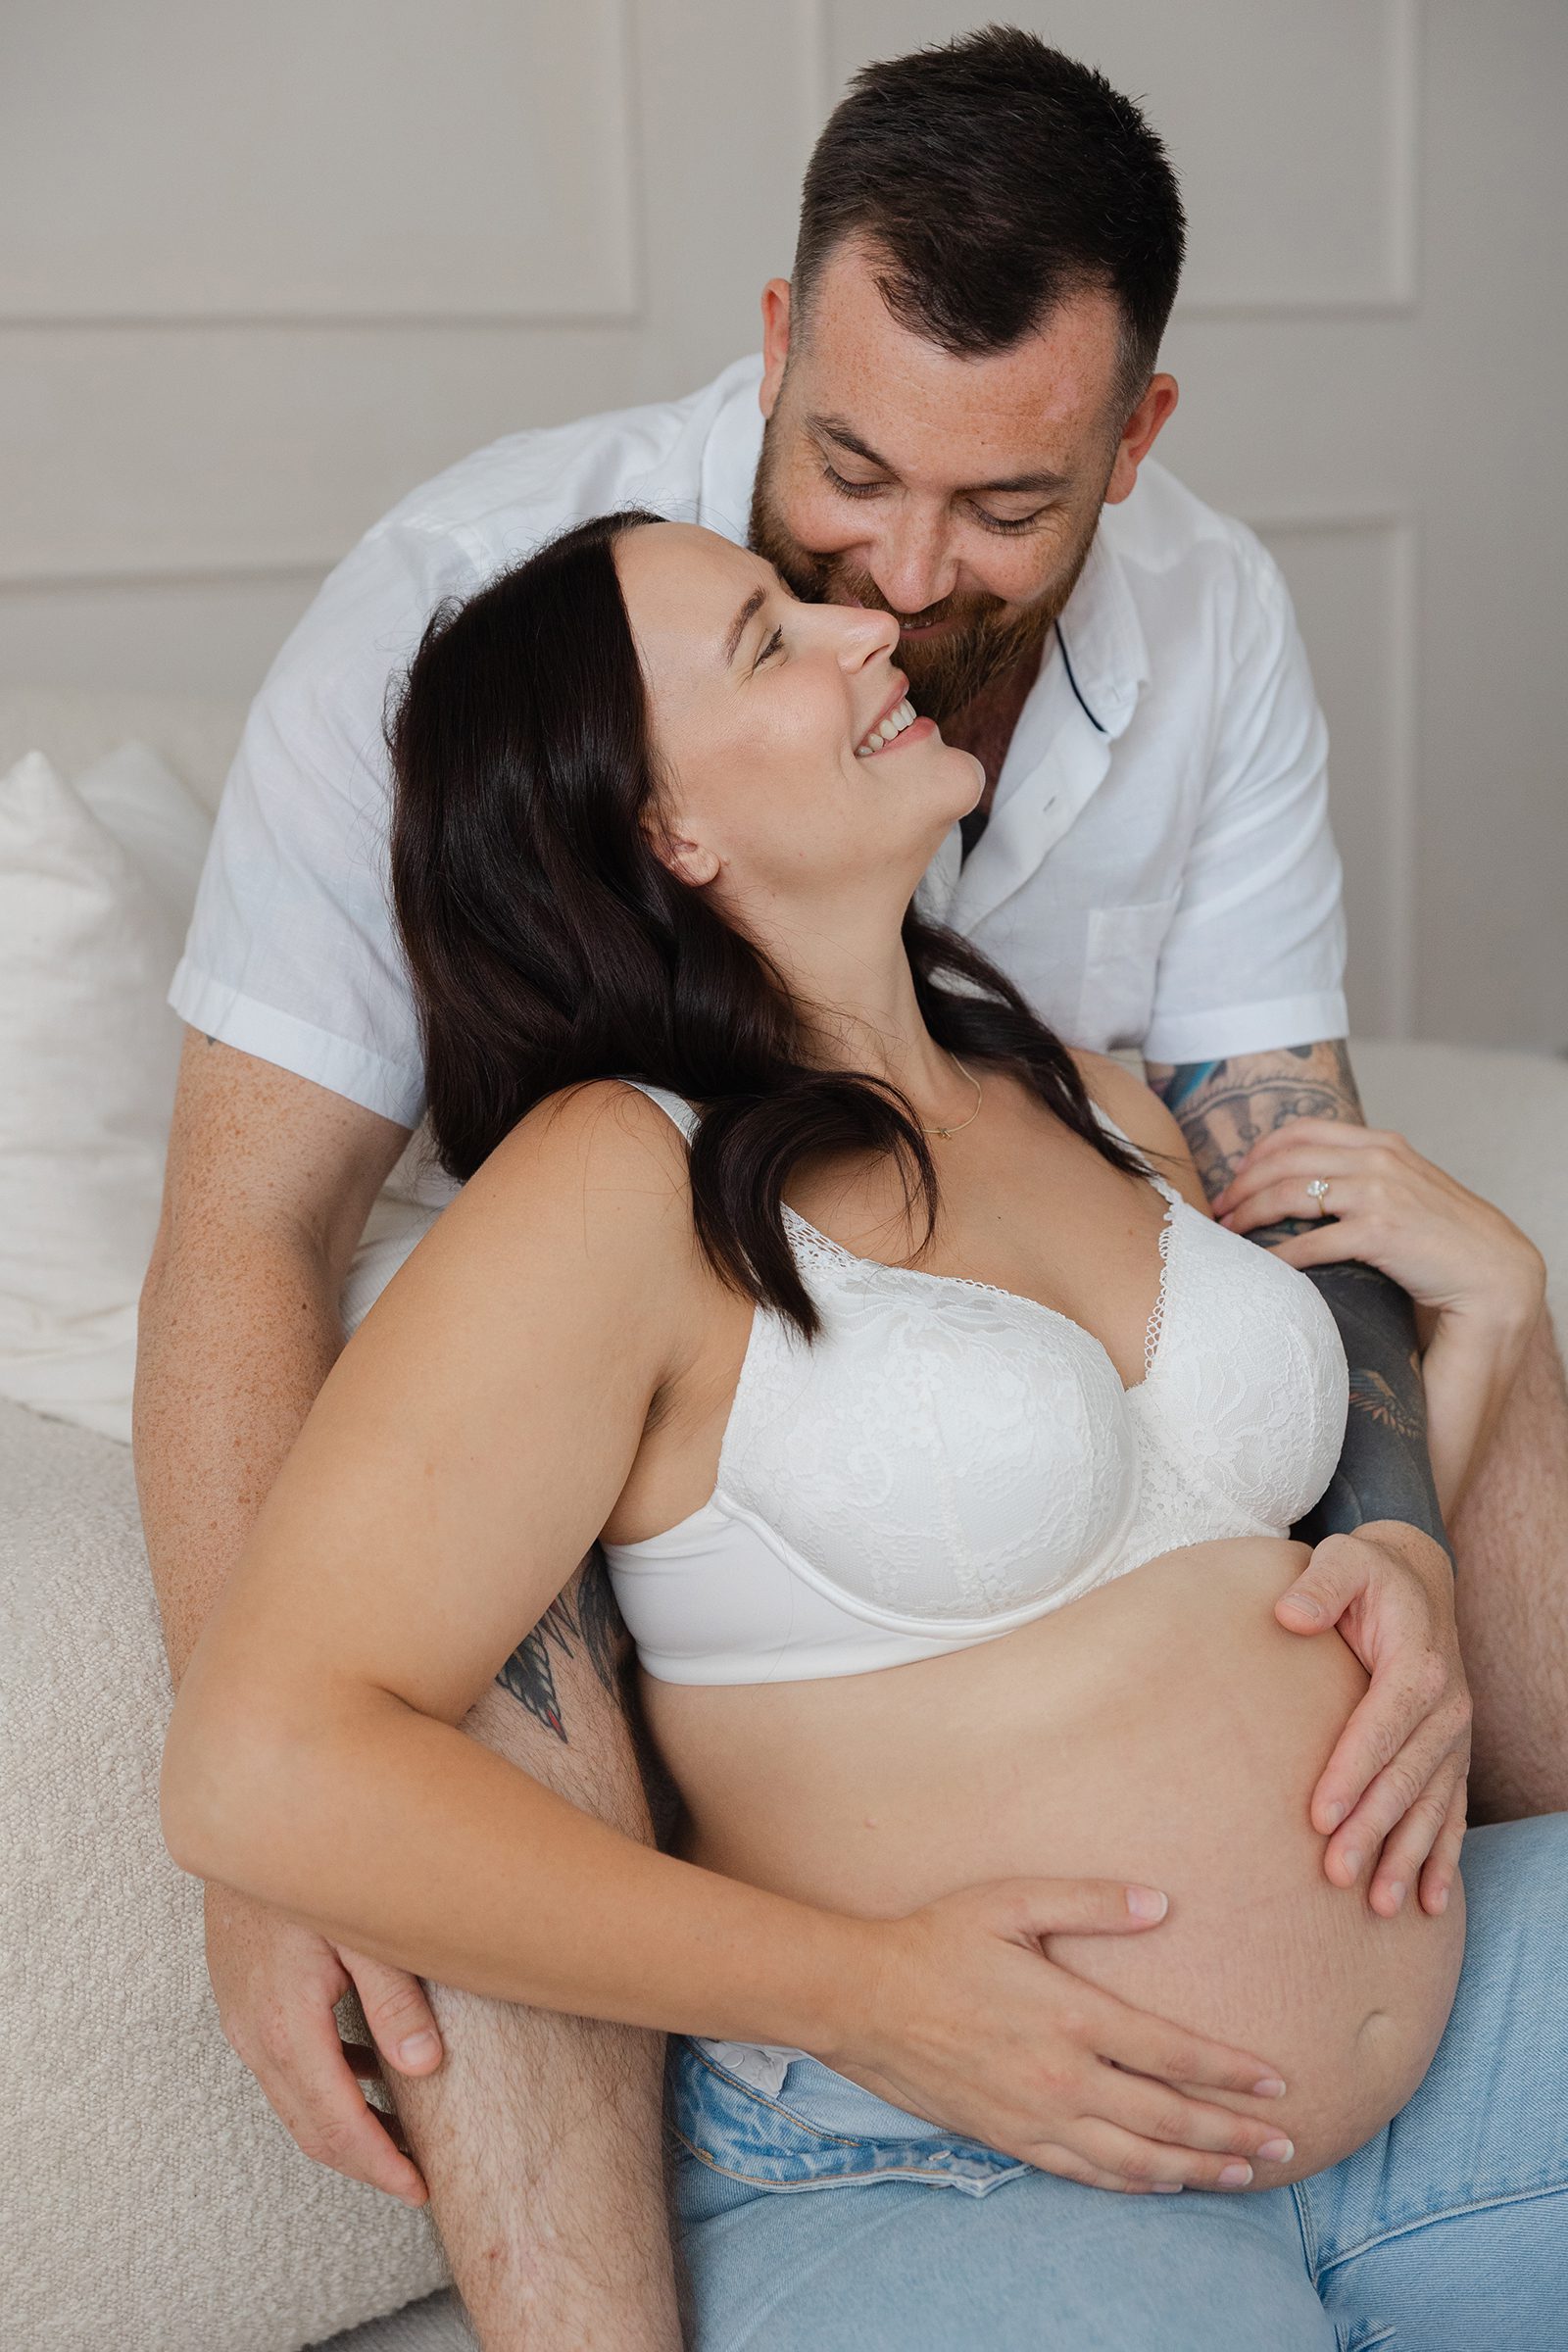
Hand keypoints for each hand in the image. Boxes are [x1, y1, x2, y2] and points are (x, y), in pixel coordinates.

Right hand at [203, 1879, 443, 2204]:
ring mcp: (241, 2017)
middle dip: (363, 2159)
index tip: (420, 2189)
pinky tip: (364, 2069)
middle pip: (310, 2128)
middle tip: (416, 2175)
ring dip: (343, 2124)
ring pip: (293, 2101)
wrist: (243, 1818)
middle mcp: (255, 2033)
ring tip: (400, 2132)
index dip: (379, 2165)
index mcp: (289, 2026)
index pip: (336, 2125)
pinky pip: (281, 2065)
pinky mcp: (241, 1996)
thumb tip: (424, 2070)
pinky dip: (323, 2085)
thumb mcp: (366, 1928)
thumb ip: (395, 2000)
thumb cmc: (313, 1862)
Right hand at [837, 1878, 1294, 2193]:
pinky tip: (1162, 2182)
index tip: (1277, 2082)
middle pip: (1168, 2118)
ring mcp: (1036, 2117)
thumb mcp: (1011, 1899)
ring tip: (1243, 2175)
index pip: (1173, 2053)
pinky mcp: (1010, 2139)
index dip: (1230, 2072)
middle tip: (1285, 2145)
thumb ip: (1090, 1900)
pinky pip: (1087, 2174)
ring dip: (1196, 2169)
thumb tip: (1160, 1903)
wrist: (863, 2000)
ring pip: (1135, 2159)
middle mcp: (1063, 2077)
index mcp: (1072, 2014)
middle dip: (1233, 2134)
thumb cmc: (937, 1940)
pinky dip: (1134, 2184)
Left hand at [1215, 1120, 1544, 1340]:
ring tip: (1229, 1233)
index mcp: (1380, 1143)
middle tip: (1219, 1208)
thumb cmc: (1444, 1234)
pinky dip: (1279, 1253)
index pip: (1302, 1131)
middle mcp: (1376, 1160)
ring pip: (1289, 1194)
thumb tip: (1312, 1181)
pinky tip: (1264, 1265)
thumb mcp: (1406, 1186)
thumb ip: (1365, 1174)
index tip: (1236, 1174)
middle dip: (1241, 1185)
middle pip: (1284, 1161)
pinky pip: (1311, 1241)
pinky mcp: (1378, 1234)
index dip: (1260, 1151)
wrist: (1493, 1270)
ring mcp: (1378, 1194)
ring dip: (1249, 1215)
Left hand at [1273, 1525, 1470, 1917]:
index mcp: (1417, 1665)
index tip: (1317, 1817)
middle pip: (1405, 1779)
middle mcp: (1446, 1708)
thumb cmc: (1367, 1574)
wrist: (1416, 1580)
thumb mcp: (1344, 1559)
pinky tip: (1431, 1903)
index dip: (1351, 1773)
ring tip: (1378, 1904)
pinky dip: (1443, 1859)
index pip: (1380, 1728)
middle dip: (1372, 1831)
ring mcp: (1453, 1737)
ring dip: (1406, 1857)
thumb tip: (1289, 1614)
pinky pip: (1453, 1814)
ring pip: (1431, 1808)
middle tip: (1336, 1875)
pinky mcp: (1450, 1756)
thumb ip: (1319, 1584)